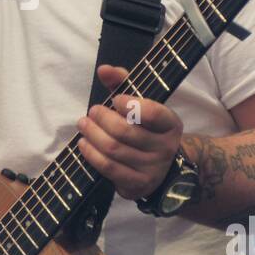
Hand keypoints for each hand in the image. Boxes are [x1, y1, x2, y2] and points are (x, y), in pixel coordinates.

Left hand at [76, 64, 182, 201]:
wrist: (158, 166)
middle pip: (125, 131)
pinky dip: (92, 155)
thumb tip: (104, 70)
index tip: (115, 99)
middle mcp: (165, 147)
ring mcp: (153, 168)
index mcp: (170, 123)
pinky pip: (110, 169)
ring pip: (114, 150)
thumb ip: (122, 82)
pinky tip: (84, 144)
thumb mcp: (138, 102)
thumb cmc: (143, 127)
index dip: (130, 104)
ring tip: (83, 125)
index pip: (152, 113)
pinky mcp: (138, 185)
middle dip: (102, 119)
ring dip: (93, 135)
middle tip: (91, 112)